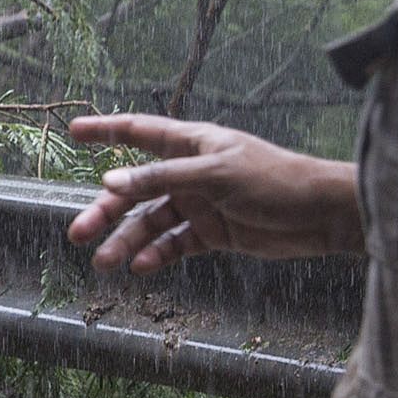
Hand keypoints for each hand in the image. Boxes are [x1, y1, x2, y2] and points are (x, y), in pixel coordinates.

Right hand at [65, 115, 364, 272]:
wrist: (322, 216)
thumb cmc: (275, 180)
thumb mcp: (214, 175)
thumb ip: (161, 179)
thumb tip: (110, 183)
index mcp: (192, 144)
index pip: (139, 132)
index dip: (106, 131)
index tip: (75, 131)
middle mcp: (190, 173)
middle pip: (135, 189)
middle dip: (106, 211)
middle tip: (79, 232)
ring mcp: (200, 204)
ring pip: (151, 222)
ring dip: (127, 241)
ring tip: (105, 262)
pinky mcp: (213, 233)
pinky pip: (175, 244)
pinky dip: (156, 256)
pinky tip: (140, 267)